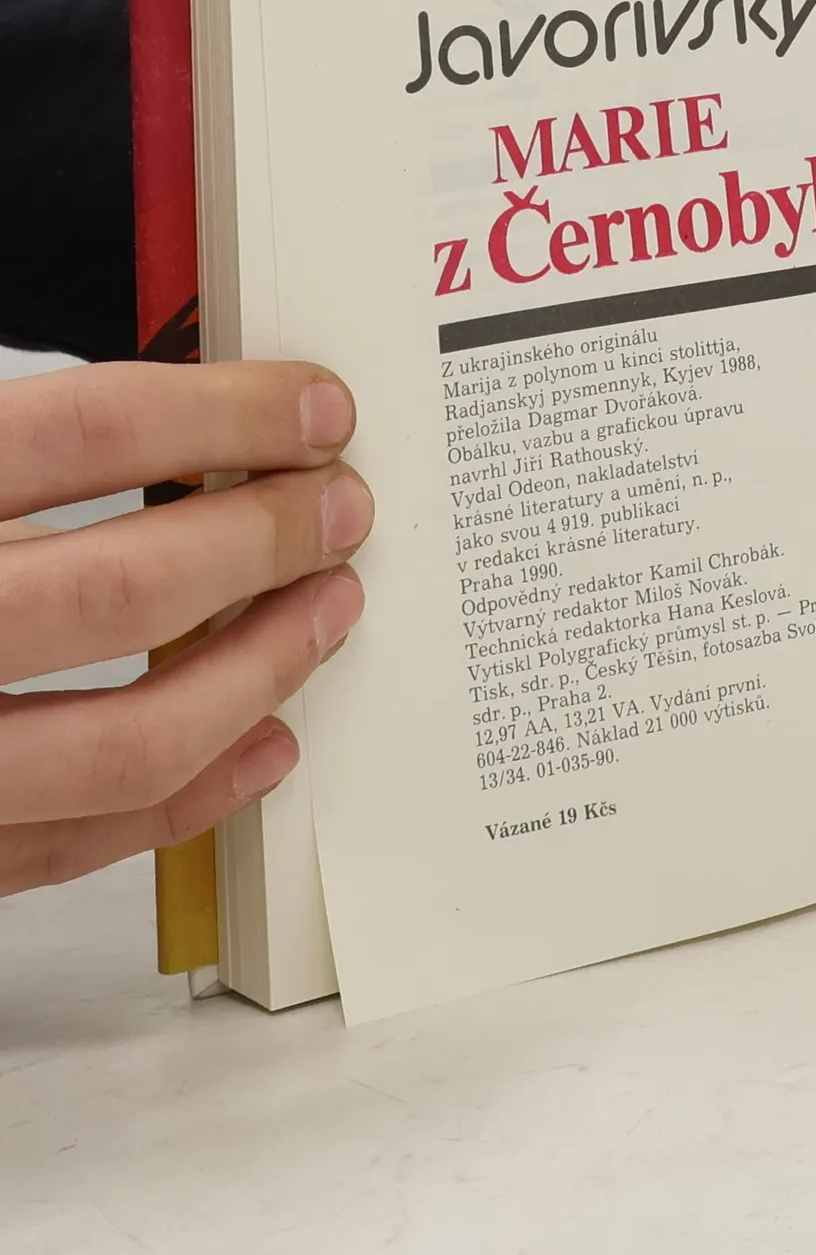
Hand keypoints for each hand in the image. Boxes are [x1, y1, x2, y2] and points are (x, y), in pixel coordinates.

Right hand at [0, 361, 371, 893]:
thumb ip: (3, 449)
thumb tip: (179, 416)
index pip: (85, 432)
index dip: (223, 412)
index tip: (314, 405)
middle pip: (124, 586)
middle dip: (265, 540)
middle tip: (342, 506)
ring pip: (122, 742)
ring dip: (256, 673)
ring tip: (327, 611)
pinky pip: (69, 849)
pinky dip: (188, 801)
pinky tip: (262, 743)